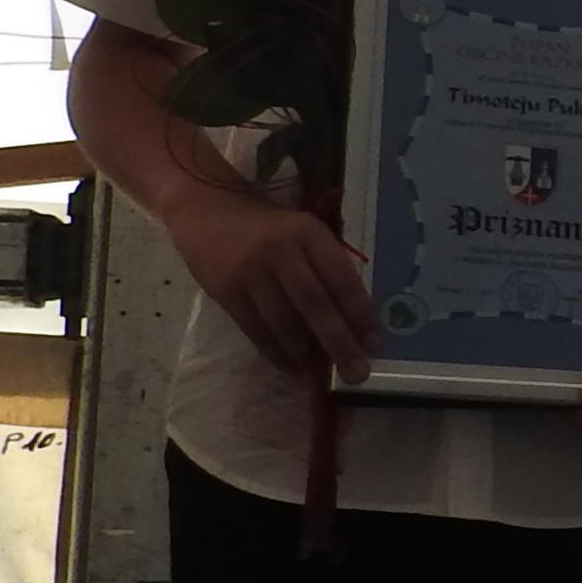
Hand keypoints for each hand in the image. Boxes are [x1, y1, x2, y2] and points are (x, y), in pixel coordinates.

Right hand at [170, 184, 381, 385]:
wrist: (206, 208)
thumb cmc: (268, 226)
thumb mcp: (304, 232)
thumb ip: (326, 267)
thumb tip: (352, 322)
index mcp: (309, 233)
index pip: (341, 279)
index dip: (360, 314)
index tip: (376, 344)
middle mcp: (280, 250)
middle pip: (315, 304)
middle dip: (339, 342)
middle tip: (357, 373)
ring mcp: (249, 271)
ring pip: (283, 321)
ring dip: (306, 353)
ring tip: (323, 374)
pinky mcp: (224, 290)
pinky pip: (254, 328)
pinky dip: (275, 351)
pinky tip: (292, 366)